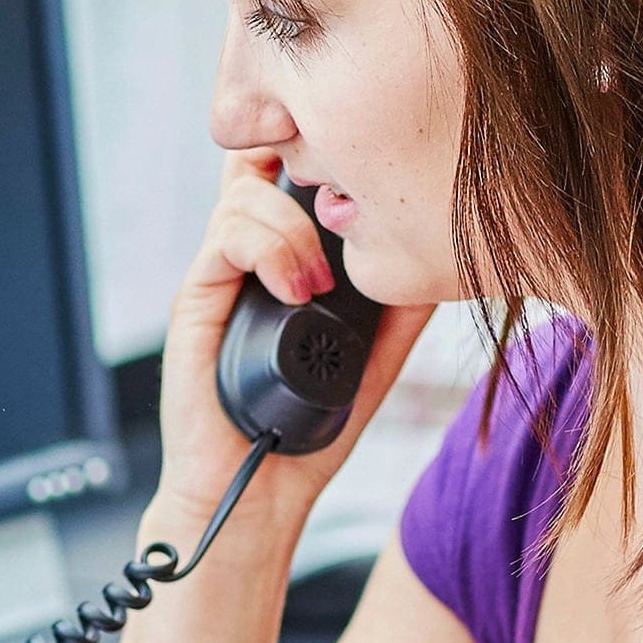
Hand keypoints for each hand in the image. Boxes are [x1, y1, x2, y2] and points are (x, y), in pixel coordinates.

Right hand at [153, 148, 434, 541]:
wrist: (258, 492)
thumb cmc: (312, 428)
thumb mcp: (377, 357)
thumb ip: (402, 306)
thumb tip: (446, 254)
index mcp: (286, 257)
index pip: (292, 172)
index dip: (322, 150)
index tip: (369, 167)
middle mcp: (249, 254)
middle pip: (258, 160)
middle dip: (299, 156)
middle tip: (343, 192)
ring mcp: (220, 273)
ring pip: (245, 193)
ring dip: (296, 226)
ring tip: (322, 286)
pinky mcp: (197, 298)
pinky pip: (224, 239)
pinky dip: (267, 250)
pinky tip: (297, 293)